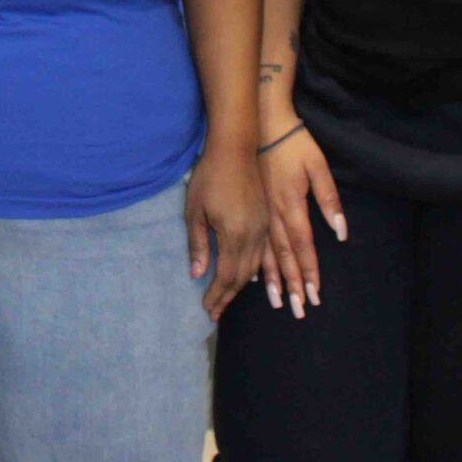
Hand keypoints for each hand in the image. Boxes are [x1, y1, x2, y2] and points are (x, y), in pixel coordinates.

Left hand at [186, 138, 267, 318]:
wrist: (236, 149)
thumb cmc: (209, 177)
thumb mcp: (195, 211)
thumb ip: (198, 244)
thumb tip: (197, 275)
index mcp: (234, 235)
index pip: (226, 275)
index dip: (217, 295)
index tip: (208, 310)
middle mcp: (253, 236)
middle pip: (243, 277)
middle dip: (228, 296)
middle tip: (215, 312)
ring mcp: (263, 228)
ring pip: (255, 267)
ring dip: (241, 286)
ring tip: (228, 300)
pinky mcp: (267, 221)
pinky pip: (264, 254)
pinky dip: (255, 270)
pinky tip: (249, 278)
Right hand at [254, 120, 344, 318]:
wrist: (259, 124)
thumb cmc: (292, 144)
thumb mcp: (317, 166)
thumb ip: (329, 199)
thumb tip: (340, 232)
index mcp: (291, 204)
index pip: (303, 246)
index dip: (309, 272)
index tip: (314, 295)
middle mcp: (273, 214)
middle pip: (285, 256)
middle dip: (293, 284)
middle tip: (299, 310)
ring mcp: (259, 212)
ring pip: (266, 253)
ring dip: (273, 279)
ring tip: (277, 301)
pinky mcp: (252, 207)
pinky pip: (253, 240)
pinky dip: (256, 260)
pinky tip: (256, 275)